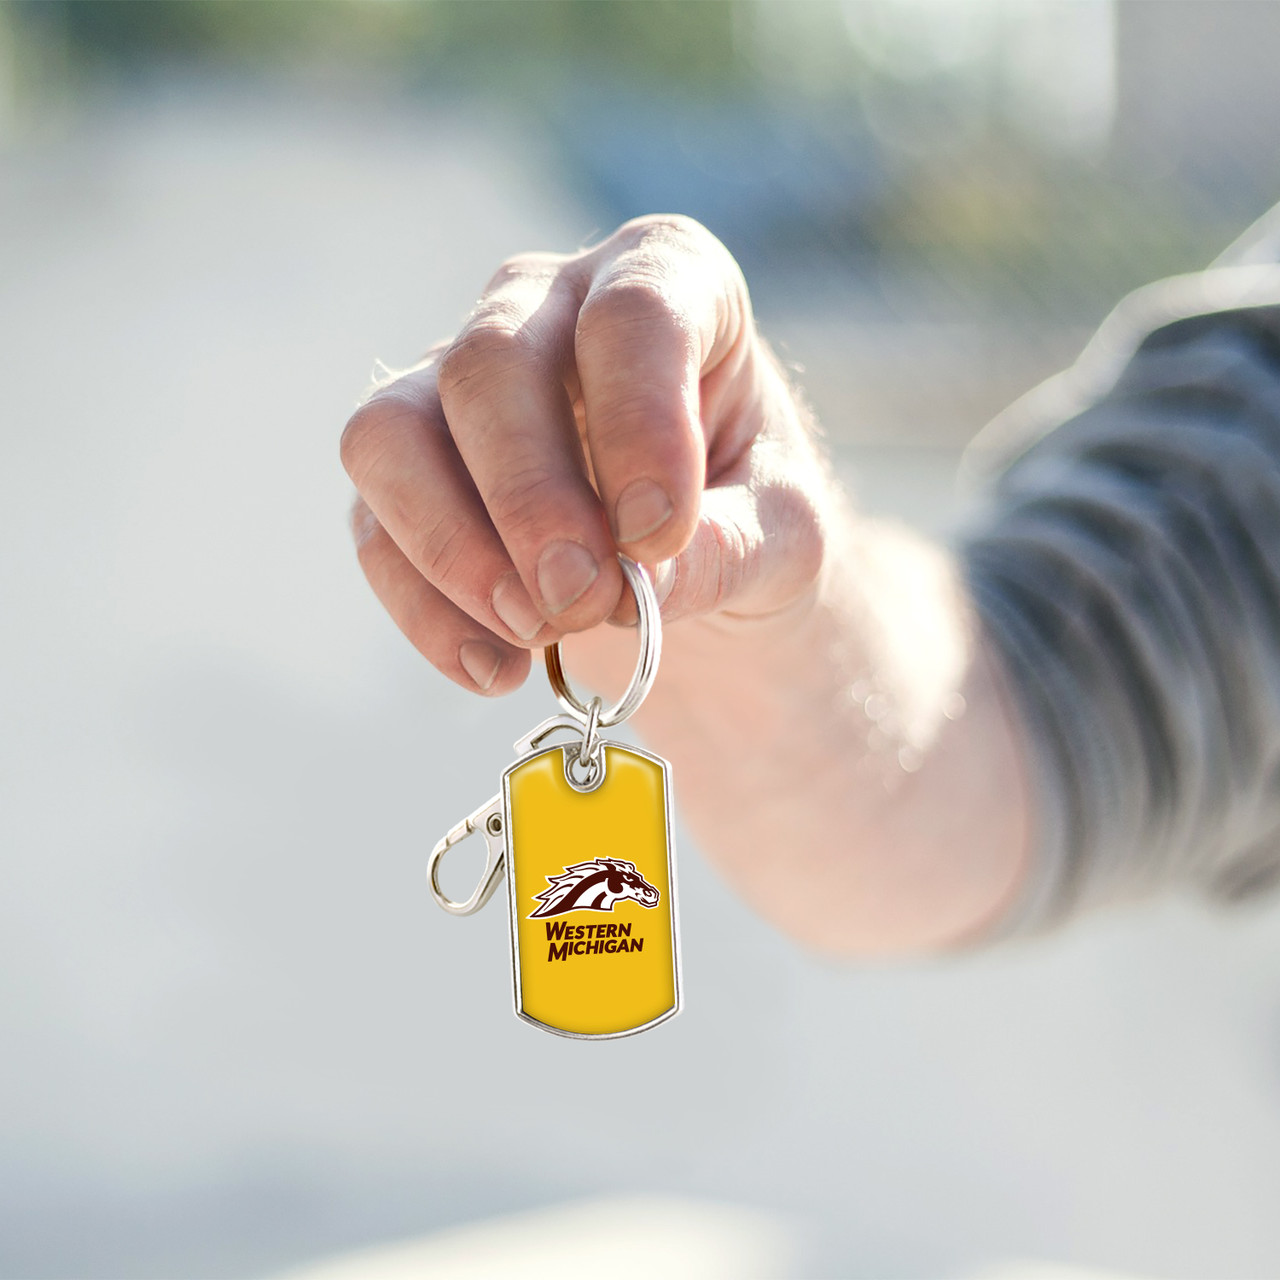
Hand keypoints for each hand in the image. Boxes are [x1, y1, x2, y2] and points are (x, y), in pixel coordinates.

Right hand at [340, 215, 829, 694]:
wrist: (690, 558)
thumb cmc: (749, 515)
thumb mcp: (782, 535)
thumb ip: (729, 549)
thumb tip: (637, 586)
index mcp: (666, 279)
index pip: (631, 314)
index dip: (640, 424)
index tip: (660, 535)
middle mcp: (545, 305)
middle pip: (488, 366)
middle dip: (531, 499)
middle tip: (585, 600)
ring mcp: (457, 380)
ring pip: (391, 432)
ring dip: (454, 548)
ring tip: (536, 632)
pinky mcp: (408, 467)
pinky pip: (373, 526)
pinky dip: (426, 609)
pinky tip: (497, 667)